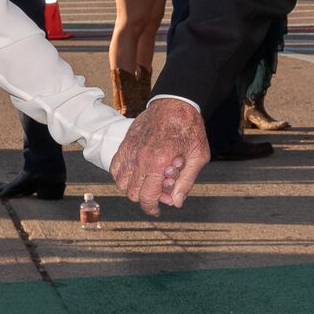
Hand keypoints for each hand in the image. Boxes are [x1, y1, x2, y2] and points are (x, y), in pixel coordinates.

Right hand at [110, 96, 210, 214]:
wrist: (176, 102)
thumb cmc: (190, 128)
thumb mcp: (198, 156)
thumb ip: (186, 182)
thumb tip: (177, 203)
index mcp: (158, 163)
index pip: (146, 197)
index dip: (151, 209)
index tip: (157, 211)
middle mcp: (139, 158)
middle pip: (132, 193)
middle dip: (146, 198)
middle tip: (161, 191)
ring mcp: (129, 150)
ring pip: (121, 183)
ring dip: (133, 188)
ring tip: (149, 181)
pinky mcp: (125, 143)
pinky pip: (115, 167)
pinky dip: (122, 175)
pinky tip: (137, 173)